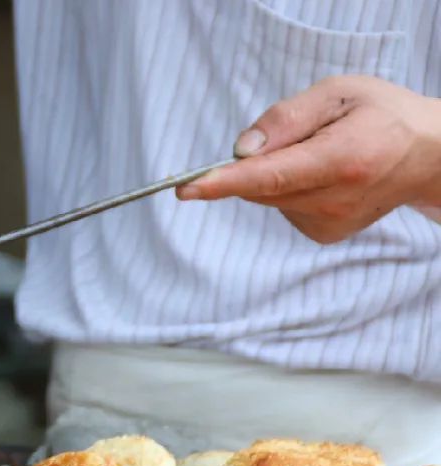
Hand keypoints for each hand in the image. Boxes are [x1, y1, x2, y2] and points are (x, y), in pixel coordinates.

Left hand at [177, 75, 440, 243]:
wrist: (427, 156)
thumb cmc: (383, 115)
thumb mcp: (338, 93)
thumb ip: (287, 118)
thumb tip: (242, 150)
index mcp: (343, 159)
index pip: (271, 177)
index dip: (224, 183)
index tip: (187, 189)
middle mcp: (336, 199)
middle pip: (261, 188)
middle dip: (252, 165)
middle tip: (284, 138)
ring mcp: (330, 222)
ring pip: (268, 198)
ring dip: (275, 175)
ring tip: (318, 153)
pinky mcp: (324, 234)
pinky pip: (282, 208)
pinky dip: (287, 189)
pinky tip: (321, 175)